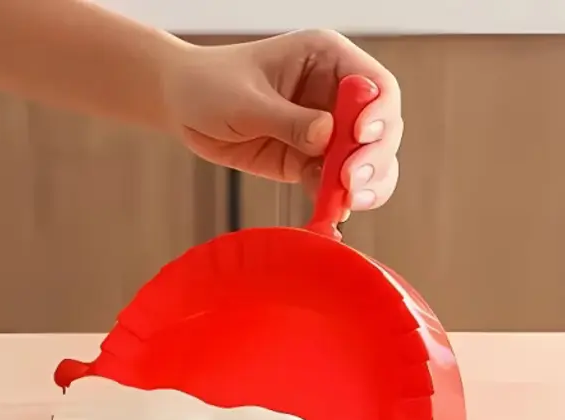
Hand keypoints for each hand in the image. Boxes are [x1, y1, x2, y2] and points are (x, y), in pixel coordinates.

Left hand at [161, 31, 401, 212]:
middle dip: (374, 157)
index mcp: (327, 59)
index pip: (375, 85)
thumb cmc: (211, 84)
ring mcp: (325, 130)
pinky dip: (336, 201)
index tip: (361, 137)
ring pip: (366, 161)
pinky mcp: (307, 162)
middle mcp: (335, 93)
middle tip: (351, 183)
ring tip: (348, 203)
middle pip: (381, 128)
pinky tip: (331, 214)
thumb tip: (326, 136)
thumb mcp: (246, 100)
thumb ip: (287, 120)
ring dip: (365, 185)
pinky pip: (332, 184)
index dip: (379, 113)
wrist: (183, 105)